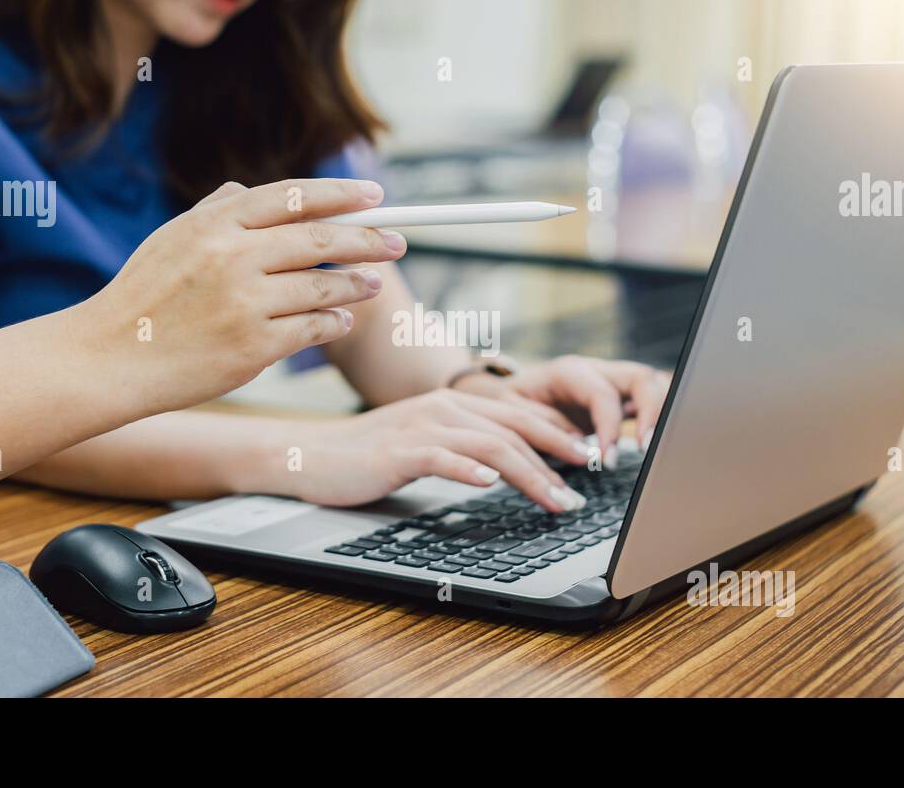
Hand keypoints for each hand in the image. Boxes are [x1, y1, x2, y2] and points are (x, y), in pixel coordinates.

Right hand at [74, 178, 405, 413]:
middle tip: (397, 242)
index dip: (341, 194)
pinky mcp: (254, 347)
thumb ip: (214, 211)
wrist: (109, 358)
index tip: (374, 195)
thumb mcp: (170, 240)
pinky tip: (343, 319)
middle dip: (368, 238)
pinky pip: (311, 329)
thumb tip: (249, 187)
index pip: (295, 197)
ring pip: (324, 286)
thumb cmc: (141, 299)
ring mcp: (246, 303)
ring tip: (374, 282)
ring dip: (357, 283)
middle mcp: (234, 257)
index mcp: (215, 223)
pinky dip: (333, 322)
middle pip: (321, 239)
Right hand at [252, 389, 598, 511]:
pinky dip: (470, 469)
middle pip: (516, 427)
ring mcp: (422, 427)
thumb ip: (465, 447)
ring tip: (557, 498)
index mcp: (455, 405)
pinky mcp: (399, 451)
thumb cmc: (371, 455)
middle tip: (587, 482)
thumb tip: (507, 468)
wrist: (312, 454)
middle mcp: (444, 408)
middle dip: (559, 455)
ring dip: (530, 473)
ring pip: (491, 444)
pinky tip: (491, 483)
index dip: (560, 434)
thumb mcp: (427, 445)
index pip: (521, 414)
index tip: (592, 458)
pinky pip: (442, 457)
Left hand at [454, 355, 670, 467]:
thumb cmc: (509, 405)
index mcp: (569, 372)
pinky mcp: (621, 400)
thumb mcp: (514, 414)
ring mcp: (612, 383)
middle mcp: (597, 372)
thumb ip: (543, 425)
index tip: (607, 460)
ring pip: (653, 385)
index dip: (609, 427)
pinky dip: (659, 420)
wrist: (508, 394)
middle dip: (652, 412)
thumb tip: (578, 447)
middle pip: (640, 377)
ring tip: (659, 449)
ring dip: (662, 415)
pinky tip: (658, 445)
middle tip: (648, 449)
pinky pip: (649, 403)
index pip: (602, 394)